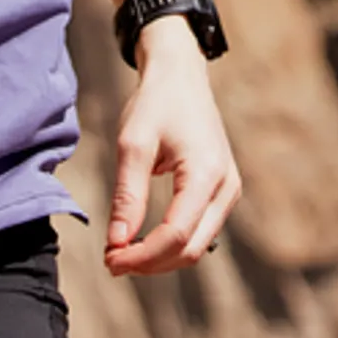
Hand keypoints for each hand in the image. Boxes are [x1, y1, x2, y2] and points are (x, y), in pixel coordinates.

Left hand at [105, 17, 240, 275]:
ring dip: (161, 258)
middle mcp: (226, 188)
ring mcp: (228, 191)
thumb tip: (117, 242)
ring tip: (121, 253)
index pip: (176, 235)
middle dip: (150, 263)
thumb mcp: (133, 143)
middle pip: (191, 250)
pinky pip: (199, 231)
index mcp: (206, 174)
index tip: (109, 260)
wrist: (181, 74)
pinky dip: (171, 242)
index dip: (141, 256)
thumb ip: (127, 194)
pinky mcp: (221, 191)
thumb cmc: (155, 103)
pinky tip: (141, 239)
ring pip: (198, 246)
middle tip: (111, 262)